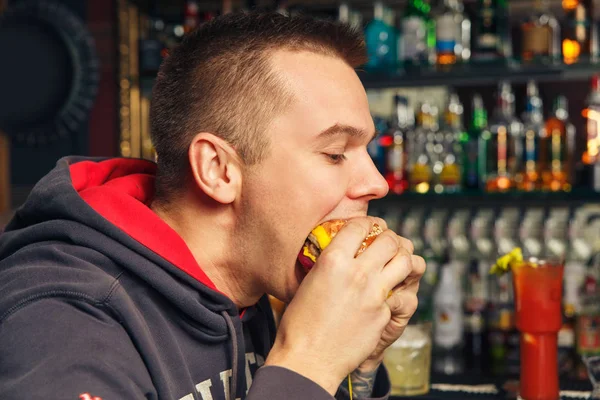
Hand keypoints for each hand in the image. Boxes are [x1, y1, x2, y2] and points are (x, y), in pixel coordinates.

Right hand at [264, 217, 413, 393]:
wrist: (308, 359)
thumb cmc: (299, 324)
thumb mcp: (308, 282)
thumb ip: (329, 264)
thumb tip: (340, 254)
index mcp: (334, 260)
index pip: (360, 226)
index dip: (368, 223)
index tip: (370, 226)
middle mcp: (358, 272)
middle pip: (389, 240)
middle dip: (390, 237)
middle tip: (386, 242)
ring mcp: (375, 293)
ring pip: (405, 261)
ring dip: (402, 258)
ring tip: (395, 261)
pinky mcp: (384, 313)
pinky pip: (399, 292)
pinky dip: (395, 288)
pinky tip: (387, 291)